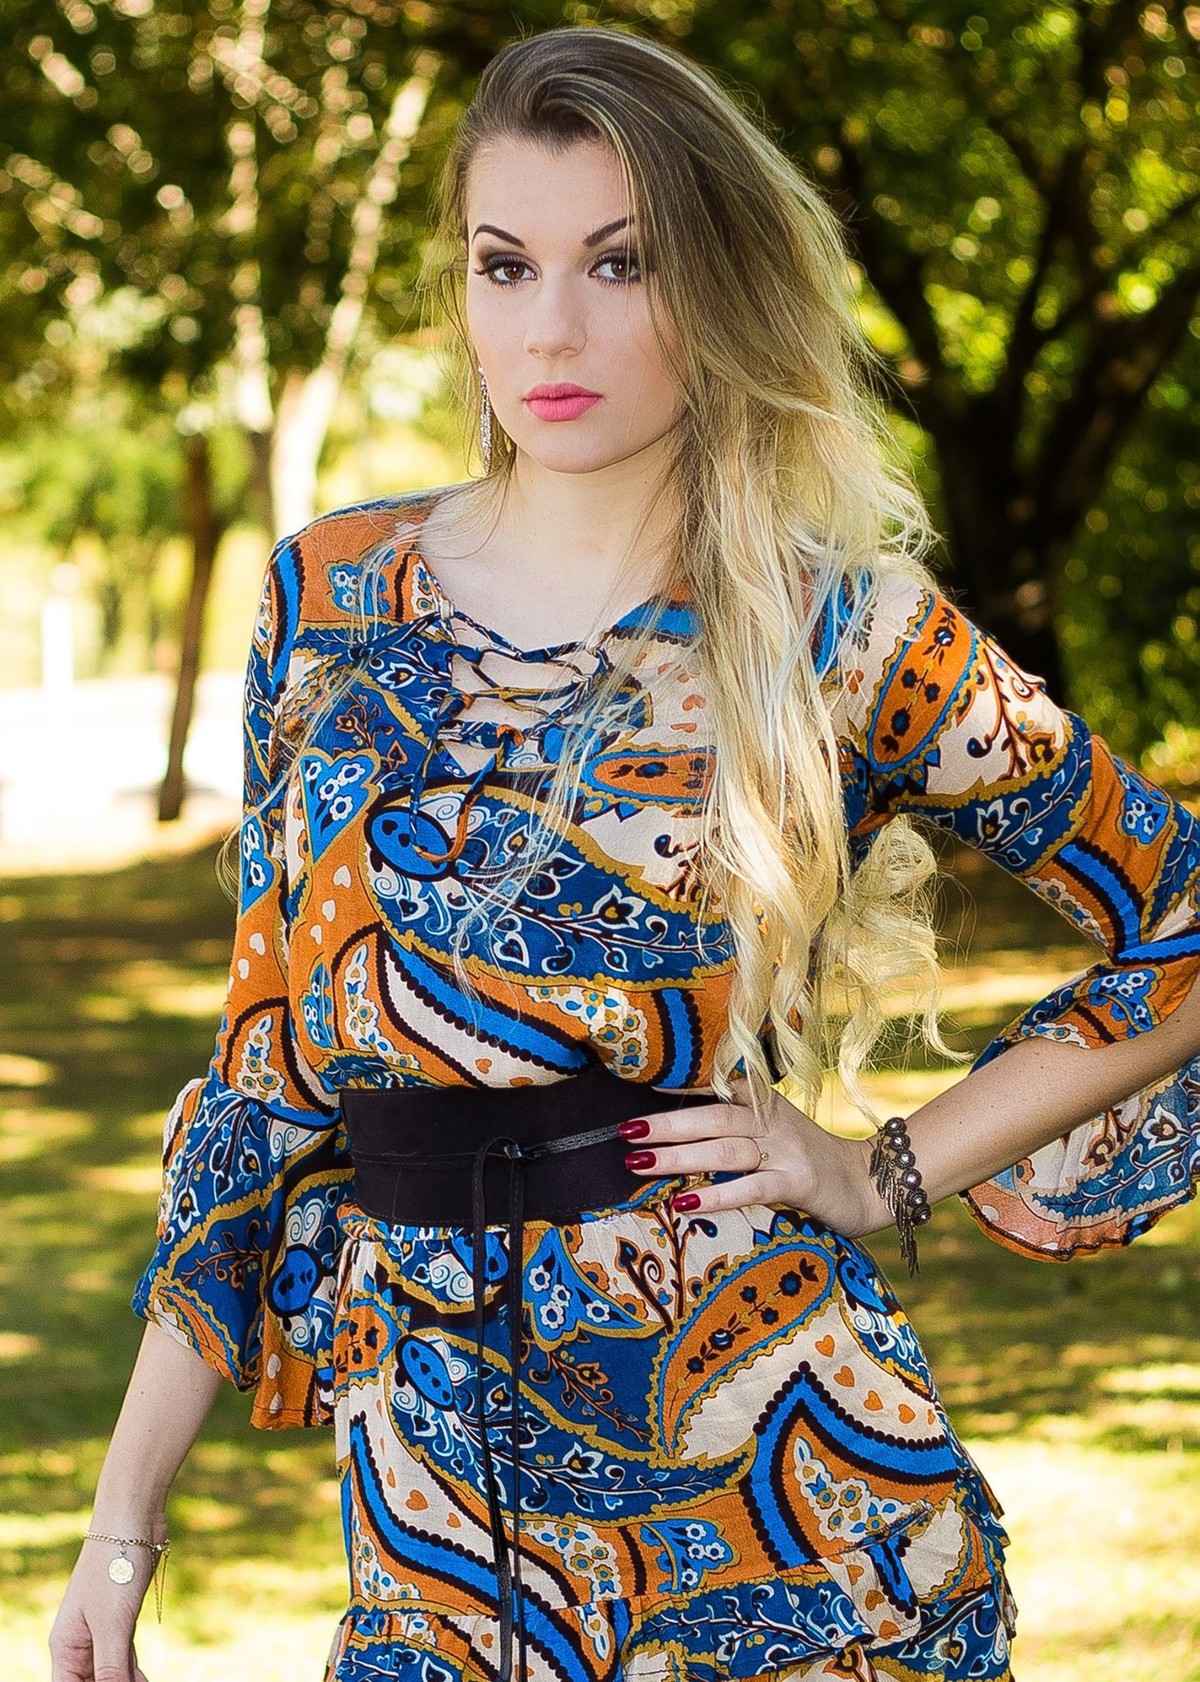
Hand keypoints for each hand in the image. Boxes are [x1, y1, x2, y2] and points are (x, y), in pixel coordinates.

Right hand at [49, 1536, 157, 1681]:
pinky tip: (143, 1680)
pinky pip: (124, 1655)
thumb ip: (111, 1666)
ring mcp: (101, 1629)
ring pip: (110, 1671)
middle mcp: (79, 1641)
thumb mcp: (112, 1624)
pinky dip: (133, 1670)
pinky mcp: (122, 1617)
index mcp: (65, 1646)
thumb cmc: (114, 1567)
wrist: (132, 1520)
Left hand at [625, 1077, 885, 1236]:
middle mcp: (772, 1121)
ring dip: (679, 1156)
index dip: (680, 1087)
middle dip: (667, 1123)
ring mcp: (786, 1151)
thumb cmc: (811, 1161)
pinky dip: (717, 1194)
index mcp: (765, 1104)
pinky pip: (751, 1187)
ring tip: (639, 1161)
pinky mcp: (797, 1183)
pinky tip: (685, 1202)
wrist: (871, 1183)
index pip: (717, 1089)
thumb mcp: (775, 1132)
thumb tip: (680, 1132)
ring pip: (725, 1149)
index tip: (643, 1085)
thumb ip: (737, 1126)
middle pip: (713, 1116)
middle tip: (626, 1130)